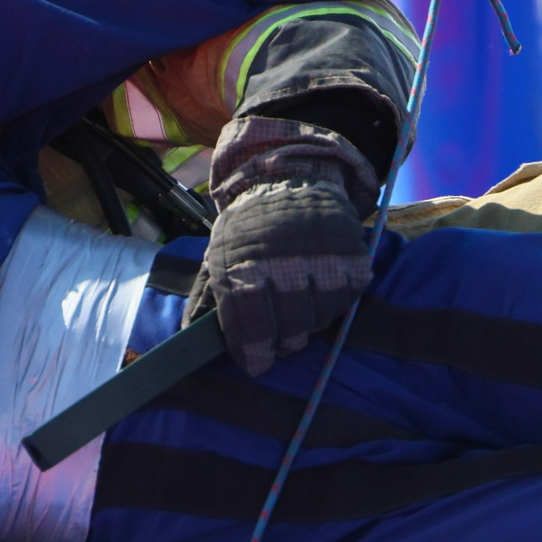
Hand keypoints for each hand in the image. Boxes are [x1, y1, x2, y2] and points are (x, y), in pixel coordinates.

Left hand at [192, 117, 379, 375]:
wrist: (290, 177)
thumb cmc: (250, 226)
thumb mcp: (219, 254)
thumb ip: (207, 296)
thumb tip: (190, 336)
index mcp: (243, 264)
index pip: (250, 326)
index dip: (253, 353)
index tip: (256, 364)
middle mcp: (282, 263)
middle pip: (288, 330)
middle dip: (282, 343)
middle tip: (280, 341)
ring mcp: (321, 259)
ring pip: (318, 319)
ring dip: (308, 323)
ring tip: (299, 309)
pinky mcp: (351, 255)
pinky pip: (345, 300)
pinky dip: (333, 302)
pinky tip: (319, 289)